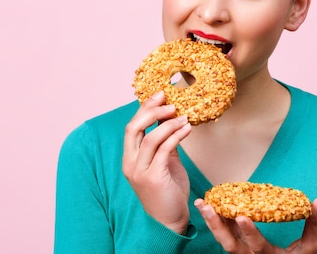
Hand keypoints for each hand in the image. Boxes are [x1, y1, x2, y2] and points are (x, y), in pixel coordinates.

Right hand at [122, 91, 192, 233]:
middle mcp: (130, 163)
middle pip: (134, 127)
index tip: (160, 95)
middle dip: (151, 110)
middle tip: (170, 101)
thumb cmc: (168, 193)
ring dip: (169, 123)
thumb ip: (165, 145)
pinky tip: (187, 129)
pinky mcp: (153, 178)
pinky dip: (176, 135)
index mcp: (130, 158)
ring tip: (183, 116)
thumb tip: (172, 123)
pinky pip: (164, 150)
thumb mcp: (165, 164)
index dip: (144, 109)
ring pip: (151, 137)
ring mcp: (140, 171)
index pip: (132, 127)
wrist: (169, 221)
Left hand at [194, 196, 316, 252]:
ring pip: (222, 239)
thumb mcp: (308, 249)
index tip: (241, 216)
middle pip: (229, 244)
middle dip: (216, 225)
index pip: (256, 245)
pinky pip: (224, 235)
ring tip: (201, 203)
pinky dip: (216, 221)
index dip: (249, 231)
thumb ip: (313, 224)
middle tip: (207, 206)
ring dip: (211, 221)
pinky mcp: (237, 248)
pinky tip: (209, 205)